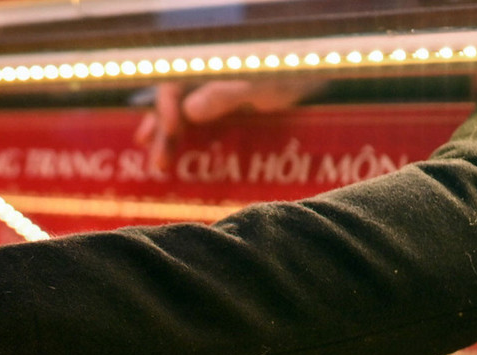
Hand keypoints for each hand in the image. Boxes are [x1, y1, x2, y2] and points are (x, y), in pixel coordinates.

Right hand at [134, 79, 327, 171]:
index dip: (165, 107)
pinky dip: (184, 140)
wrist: (316, 82)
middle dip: (163, 133)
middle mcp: (205, 80)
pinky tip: (177, 155)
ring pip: (180, 117)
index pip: (173, 85)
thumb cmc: (290, 77)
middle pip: (171, 104)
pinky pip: (195, 126)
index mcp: (209, 67)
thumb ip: (226, 94)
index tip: (169, 130)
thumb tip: (189, 110)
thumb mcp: (261, 86)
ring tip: (160, 165)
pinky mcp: (221, 113)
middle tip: (159, 163)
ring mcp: (212, 97)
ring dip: (167, 139)